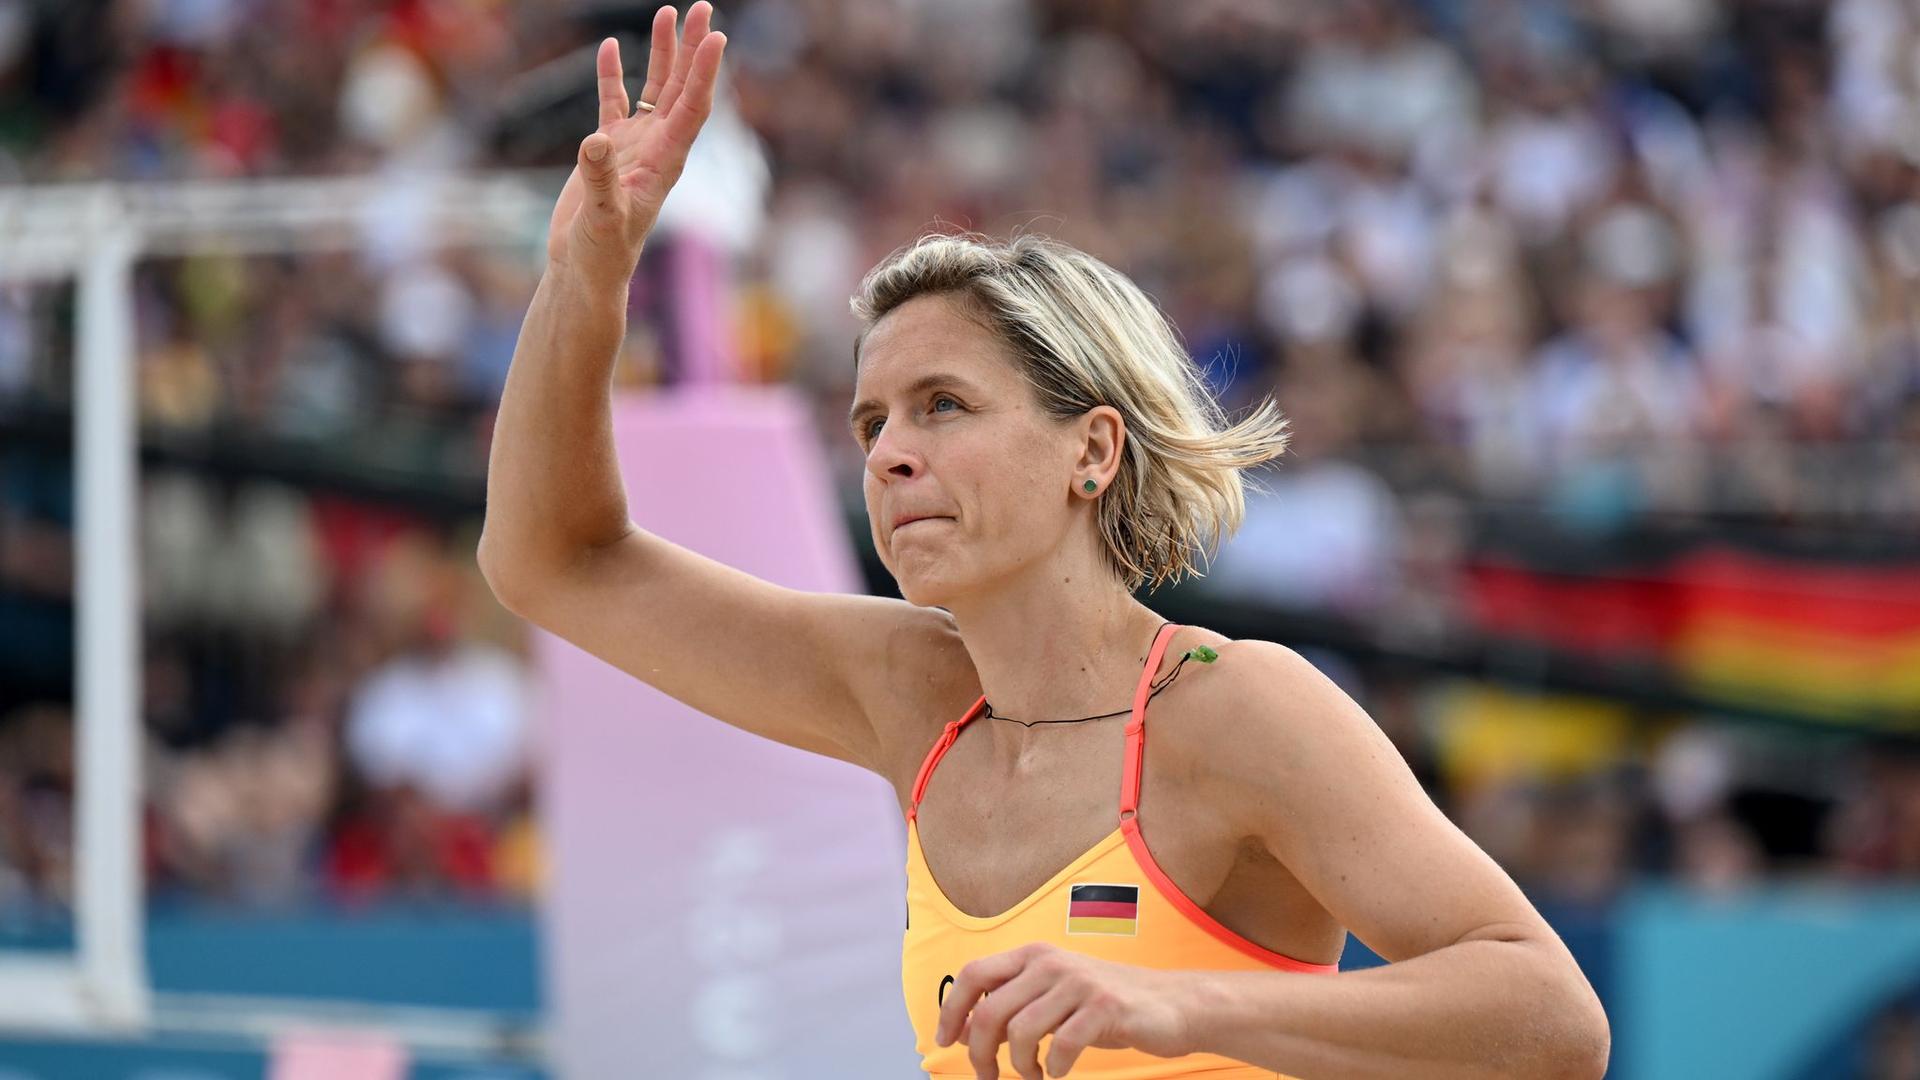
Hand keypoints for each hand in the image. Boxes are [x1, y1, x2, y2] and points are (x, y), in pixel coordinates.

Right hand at [547, 3, 727, 285]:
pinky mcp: (609, 150)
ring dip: (662, 53)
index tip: (715, 36)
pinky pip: (616, 103)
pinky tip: (614, 47)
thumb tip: (594, 141)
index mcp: (666, 161)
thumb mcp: (602, 217)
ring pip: (654, 89)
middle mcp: (658, 147)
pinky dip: (615, 76)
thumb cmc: (603, 253)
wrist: (586, 270)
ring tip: (665, 14)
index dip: (705, 72)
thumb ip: (599, 179)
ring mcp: (635, 146)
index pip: (692, 107)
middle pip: (681, 88)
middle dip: (690, 48)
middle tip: (699, 6)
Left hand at [936, 943, 1198, 1078]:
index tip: (944, 1041)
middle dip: (980, 1054)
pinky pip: (1061, 1047)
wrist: (1172, 1004)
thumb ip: (1011, 1005)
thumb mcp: (1052, 996)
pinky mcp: (1104, 1008)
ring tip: (1033, 1074)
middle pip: (990, 1012)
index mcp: (1033, 955)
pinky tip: (1060, 1072)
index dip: (951, 1010)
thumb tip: (961, 1029)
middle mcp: (1051, 962)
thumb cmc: (1105, 1005)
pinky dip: (1054, 1069)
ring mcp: (1078, 983)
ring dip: (1021, 1066)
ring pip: (1021, 1033)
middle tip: (988, 1076)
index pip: (973, 975)